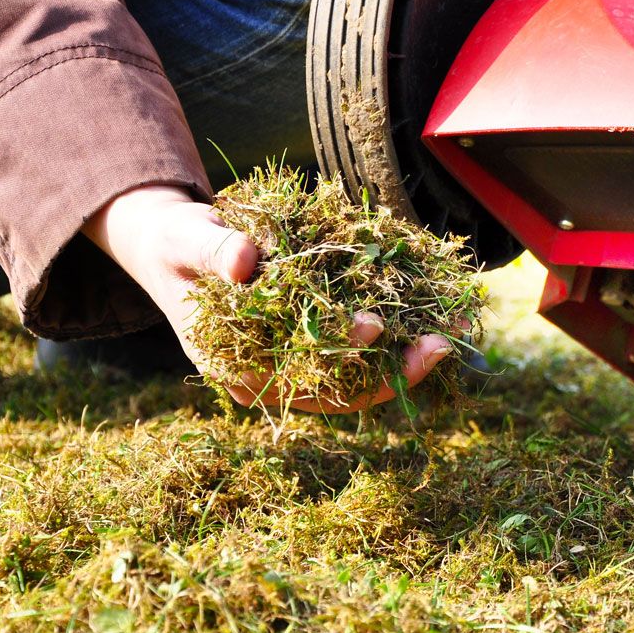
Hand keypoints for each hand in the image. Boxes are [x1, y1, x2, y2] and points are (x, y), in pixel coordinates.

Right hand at [82, 185, 450, 411]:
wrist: (176, 246)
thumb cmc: (177, 245)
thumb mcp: (186, 241)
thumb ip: (214, 252)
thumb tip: (246, 262)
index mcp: (239, 372)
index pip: (298, 380)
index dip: (341, 360)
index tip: (376, 326)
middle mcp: (276, 379)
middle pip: (344, 391)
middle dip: (397, 370)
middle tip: (442, 343)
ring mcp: (300, 363)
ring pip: (363, 375)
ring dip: (411, 357)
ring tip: (456, 331)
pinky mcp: (319, 340)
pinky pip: (366, 347)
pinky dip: (404, 334)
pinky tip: (440, 315)